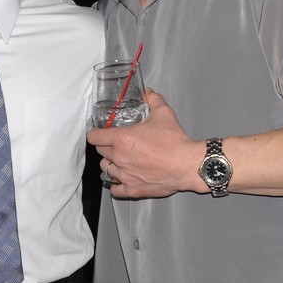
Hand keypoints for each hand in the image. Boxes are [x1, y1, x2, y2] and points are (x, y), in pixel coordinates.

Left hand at [87, 88, 204, 198]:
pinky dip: (116, 184)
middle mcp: (120, 157)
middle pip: (100, 152)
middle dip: (105, 147)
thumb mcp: (163, 113)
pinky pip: (115, 189)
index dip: (95, 133)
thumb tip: (148, 93)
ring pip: (106, 169)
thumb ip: (153, 100)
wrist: (188, 164)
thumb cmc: (175, 141)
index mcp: (122, 139)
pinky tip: (122, 179)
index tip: (98, 133)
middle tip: (114, 144)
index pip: (94, 137)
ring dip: (111, 164)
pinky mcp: (133, 189)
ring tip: (120, 160)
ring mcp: (125, 175)